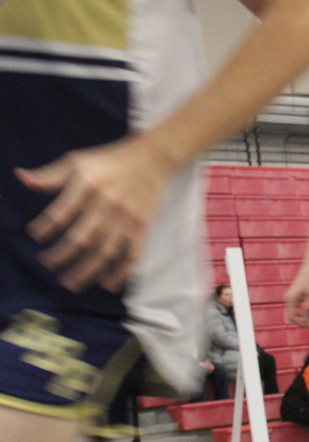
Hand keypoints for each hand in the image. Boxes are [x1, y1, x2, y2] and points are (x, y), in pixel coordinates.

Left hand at [16, 138, 173, 292]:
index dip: (46, 227)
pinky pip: (133, 252)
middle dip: (63, 255)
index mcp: (88, 185)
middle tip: (49, 265)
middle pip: (82, 237)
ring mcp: (127, 216)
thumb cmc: (110, 160)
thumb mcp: (78, 161)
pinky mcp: (142, 225)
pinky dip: (122, 271)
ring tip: (71, 283)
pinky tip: (108, 284)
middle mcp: (107, 203)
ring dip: (88, 270)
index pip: (61, 212)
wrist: (153, 157)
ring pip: (106, 250)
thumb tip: (22, 178)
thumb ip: (50, 174)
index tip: (36, 236)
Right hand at [285, 260, 308, 325]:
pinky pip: (300, 308)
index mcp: (290, 300)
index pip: (293, 319)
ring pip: (297, 313)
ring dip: (307, 315)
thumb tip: (305, 321)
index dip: (303, 324)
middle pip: (294, 317)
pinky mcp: (297, 296)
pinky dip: (307, 310)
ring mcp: (292, 298)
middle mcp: (288, 300)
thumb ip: (308, 309)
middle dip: (305, 320)